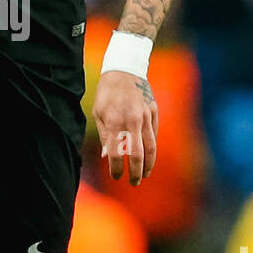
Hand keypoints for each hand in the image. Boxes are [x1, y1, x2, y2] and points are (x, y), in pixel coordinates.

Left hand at [93, 70, 157, 184]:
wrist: (125, 69)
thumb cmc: (107, 93)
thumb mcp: (98, 112)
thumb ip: (104, 136)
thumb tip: (107, 156)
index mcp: (115, 121)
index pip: (116, 153)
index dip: (116, 168)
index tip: (116, 176)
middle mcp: (132, 121)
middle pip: (137, 154)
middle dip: (135, 172)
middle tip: (133, 183)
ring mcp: (146, 116)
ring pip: (151, 147)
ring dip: (148, 165)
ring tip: (144, 175)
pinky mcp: (154, 112)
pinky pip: (154, 134)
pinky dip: (152, 148)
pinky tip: (148, 158)